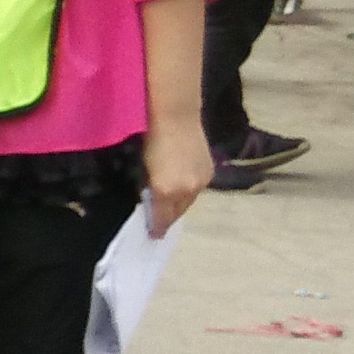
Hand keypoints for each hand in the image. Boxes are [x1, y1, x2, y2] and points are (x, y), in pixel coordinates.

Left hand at [143, 116, 210, 232]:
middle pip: (178, 212)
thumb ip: (148, 187)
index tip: (154, 236)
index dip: (157, 227)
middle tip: (160, 224)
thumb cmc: (152, 139)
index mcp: (166, 190)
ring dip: (179, 206)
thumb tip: (151, 200)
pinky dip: (189, 192)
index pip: (162, 217)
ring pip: (189, 201)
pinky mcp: (209, 172)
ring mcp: (201, 181)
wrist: (177, 118)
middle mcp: (186, 190)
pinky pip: (197, 189)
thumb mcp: (144, 167)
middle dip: (168, 218)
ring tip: (170, 208)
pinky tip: (182, 189)